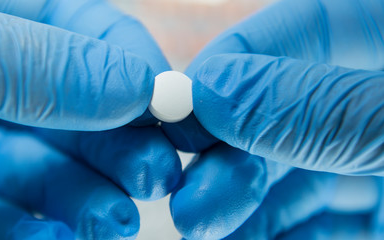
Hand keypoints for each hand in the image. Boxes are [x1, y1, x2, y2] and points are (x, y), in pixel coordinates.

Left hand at [0, 0, 180, 237]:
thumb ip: (35, 61)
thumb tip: (138, 85)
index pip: (80, 28)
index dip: (131, 64)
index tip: (169, 105)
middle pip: (72, 110)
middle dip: (121, 146)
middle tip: (158, 176)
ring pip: (40, 170)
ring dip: (88, 200)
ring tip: (118, 222)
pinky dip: (28, 233)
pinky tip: (55, 238)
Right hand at [170, 0, 383, 238]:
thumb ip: (321, 107)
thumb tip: (211, 89)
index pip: (306, 28)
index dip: (233, 63)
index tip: (181, 110)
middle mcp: (377, 95)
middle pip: (289, 106)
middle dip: (230, 152)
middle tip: (189, 191)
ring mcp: (380, 150)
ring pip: (297, 167)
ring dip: (242, 200)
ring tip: (200, 225)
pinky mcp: (383, 208)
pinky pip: (323, 215)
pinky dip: (278, 229)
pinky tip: (242, 238)